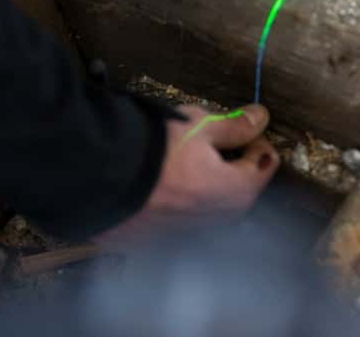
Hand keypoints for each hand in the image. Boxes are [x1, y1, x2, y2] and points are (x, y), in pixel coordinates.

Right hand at [95, 103, 278, 244]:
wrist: (95, 176)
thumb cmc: (153, 147)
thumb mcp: (199, 125)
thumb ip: (234, 126)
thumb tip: (261, 118)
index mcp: (235, 193)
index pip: (264, 165)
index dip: (256, 141)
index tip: (242, 126)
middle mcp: (215, 222)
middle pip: (238, 191)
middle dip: (233, 166)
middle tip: (215, 141)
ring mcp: (184, 236)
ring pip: (208, 208)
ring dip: (204, 186)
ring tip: (183, 161)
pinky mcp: (153, 242)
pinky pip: (176, 221)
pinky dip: (175, 204)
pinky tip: (158, 184)